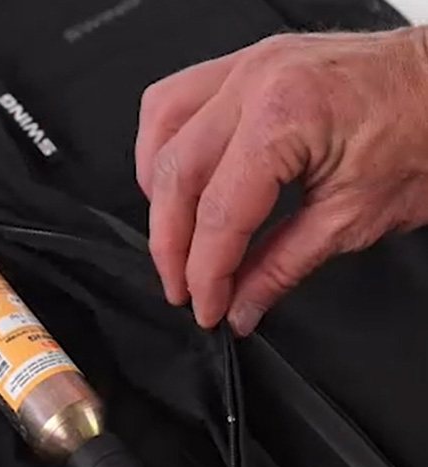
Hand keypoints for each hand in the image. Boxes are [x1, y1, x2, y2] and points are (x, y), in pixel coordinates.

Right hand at [136, 28, 427, 334]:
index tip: (206, 308)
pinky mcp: (247, 65)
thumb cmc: (423, 137)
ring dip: (159, 194)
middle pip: (176, 176)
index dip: (205, 274)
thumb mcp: (352, 220)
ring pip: (161, 131)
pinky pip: (175, 100)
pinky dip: (165, 146)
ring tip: (174, 238)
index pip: (219, 214)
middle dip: (171, 246)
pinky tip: (177, 180)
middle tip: (182, 289)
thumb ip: (281, 268)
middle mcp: (255, 82)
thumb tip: (239, 307)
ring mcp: (247, 66)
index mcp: (285, 117)